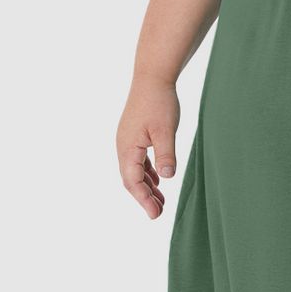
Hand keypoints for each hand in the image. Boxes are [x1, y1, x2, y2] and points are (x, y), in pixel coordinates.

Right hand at [116, 73, 180, 218]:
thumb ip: (165, 154)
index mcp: (127, 148)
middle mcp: (123, 146)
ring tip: (160, 201)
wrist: (152, 76)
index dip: (144, 200)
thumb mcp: (166, 130)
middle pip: (131, 179)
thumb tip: (167, 178)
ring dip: (146, 186)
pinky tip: (158, 180)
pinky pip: (138, 160)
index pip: (133, 181)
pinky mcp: (134, 134)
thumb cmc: (159, 102)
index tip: (156, 215)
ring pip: (134, 170)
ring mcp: (127, 140)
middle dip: (144, 197)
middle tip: (159, 213)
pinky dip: (147, 172)